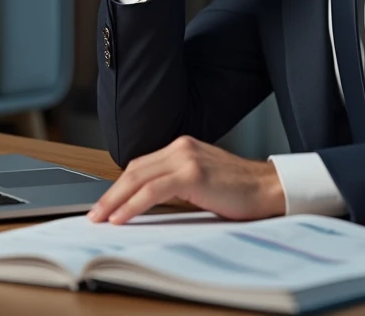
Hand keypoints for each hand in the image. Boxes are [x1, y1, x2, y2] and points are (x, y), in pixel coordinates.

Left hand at [87, 136, 285, 223]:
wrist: (269, 188)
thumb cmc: (241, 190)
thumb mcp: (202, 180)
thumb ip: (177, 182)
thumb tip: (147, 202)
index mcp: (183, 147)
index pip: (140, 165)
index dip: (119, 185)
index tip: (105, 203)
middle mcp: (181, 147)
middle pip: (134, 169)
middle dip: (111, 193)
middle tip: (94, 213)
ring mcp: (186, 158)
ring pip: (138, 178)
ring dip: (115, 199)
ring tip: (101, 217)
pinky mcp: (192, 173)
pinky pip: (152, 190)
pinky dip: (133, 204)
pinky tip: (122, 217)